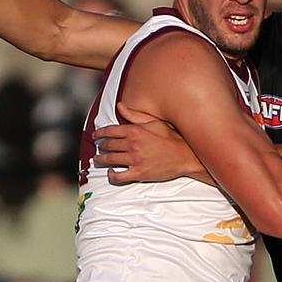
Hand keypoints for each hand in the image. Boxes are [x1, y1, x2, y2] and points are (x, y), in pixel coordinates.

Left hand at [93, 102, 213, 184]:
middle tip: (98, 147)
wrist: (186, 156)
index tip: (96, 136)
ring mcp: (135, 160)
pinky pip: (119, 176)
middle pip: (108, 145)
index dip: (100, 133)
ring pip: (110, 160)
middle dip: (100, 146)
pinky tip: (111, 172)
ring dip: (101, 160)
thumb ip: (135, 115)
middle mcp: (133, 145)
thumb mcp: (154, 122)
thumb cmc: (172, 138)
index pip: (110, 131)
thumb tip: (120, 106)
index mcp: (136, 131)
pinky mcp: (139, 173)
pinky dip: (111, 175)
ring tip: (98, 160)